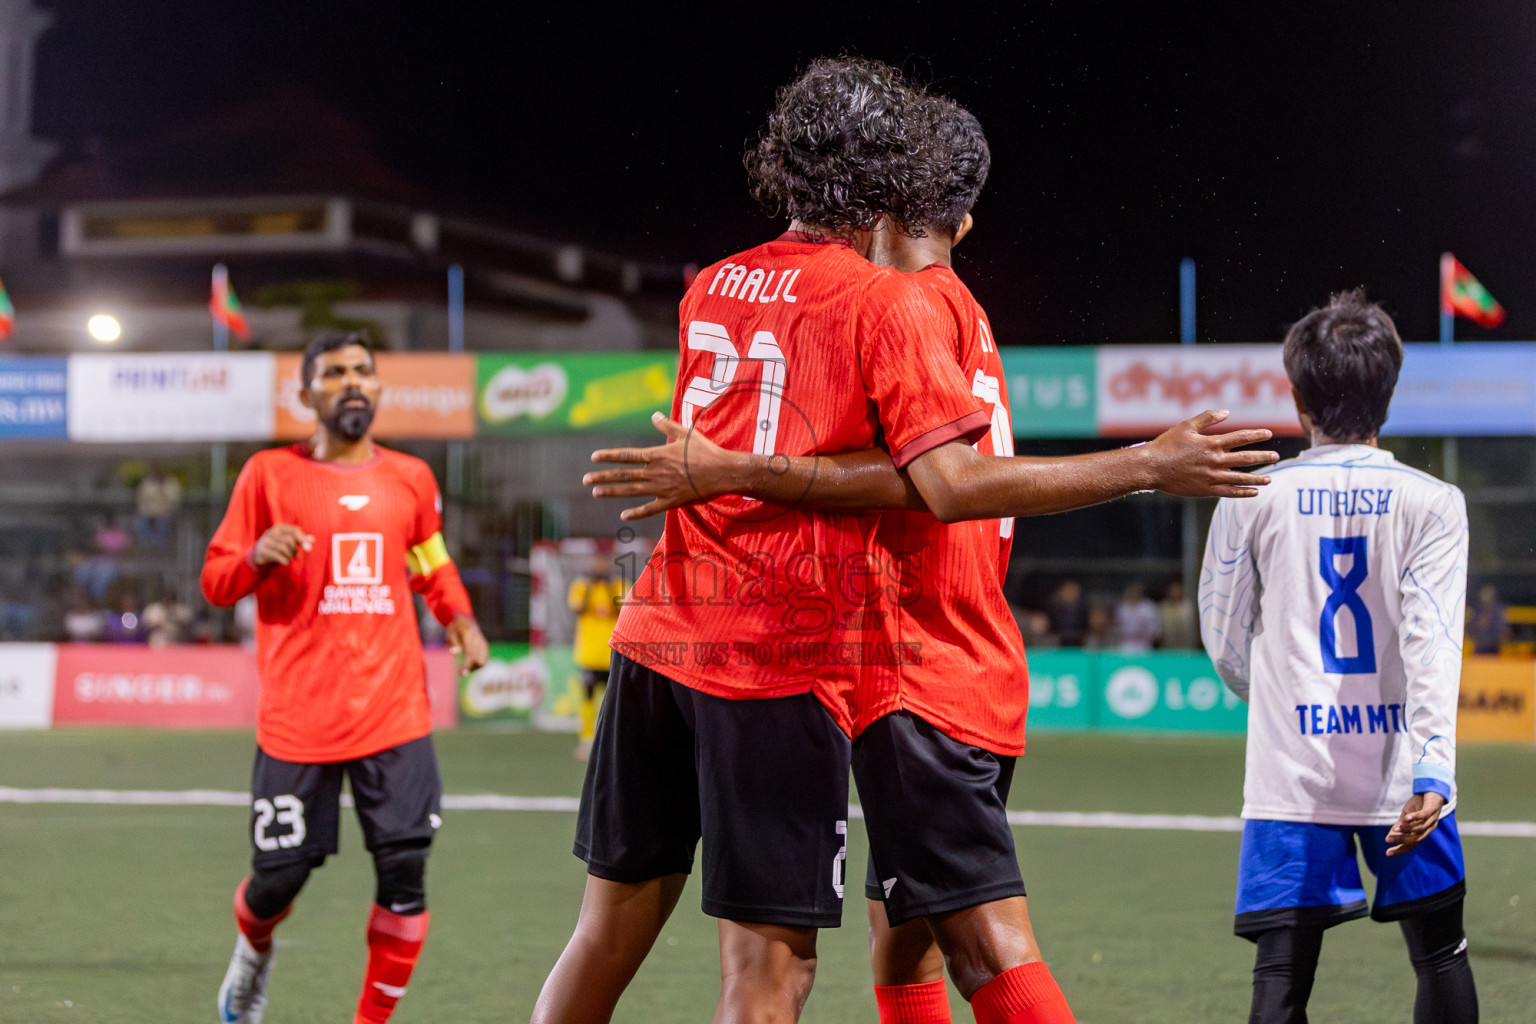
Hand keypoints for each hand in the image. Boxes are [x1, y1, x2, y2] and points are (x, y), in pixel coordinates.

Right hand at [253, 524, 313, 566]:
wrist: (257, 555)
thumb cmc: (277, 548)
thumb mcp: (288, 542)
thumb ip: (300, 540)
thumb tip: (312, 539)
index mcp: (279, 528)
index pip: (294, 530)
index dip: (303, 539)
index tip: (309, 548)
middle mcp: (271, 533)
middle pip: (289, 540)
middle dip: (295, 549)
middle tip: (297, 556)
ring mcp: (265, 541)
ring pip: (283, 548)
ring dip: (290, 555)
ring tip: (290, 559)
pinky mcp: (261, 551)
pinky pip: (277, 556)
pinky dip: (284, 560)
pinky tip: (286, 563)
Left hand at [446, 614, 488, 676]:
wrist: (465, 619)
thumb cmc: (455, 628)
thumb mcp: (450, 633)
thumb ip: (453, 643)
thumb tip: (455, 653)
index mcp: (469, 634)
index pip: (470, 653)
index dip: (466, 665)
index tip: (460, 673)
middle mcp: (478, 639)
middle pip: (478, 660)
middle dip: (470, 668)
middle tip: (460, 672)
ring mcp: (483, 642)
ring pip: (483, 662)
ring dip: (474, 668)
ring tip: (464, 667)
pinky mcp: (485, 646)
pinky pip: (484, 660)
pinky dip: (477, 665)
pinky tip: (469, 664)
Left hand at [584, 413, 743, 519]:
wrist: (722, 472)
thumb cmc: (706, 451)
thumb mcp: (686, 433)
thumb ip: (667, 426)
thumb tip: (654, 415)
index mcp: (657, 455)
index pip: (627, 456)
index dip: (610, 456)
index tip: (594, 457)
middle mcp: (655, 472)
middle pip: (623, 474)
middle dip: (603, 476)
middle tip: (585, 479)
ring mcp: (661, 488)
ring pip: (631, 490)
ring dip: (612, 492)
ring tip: (596, 492)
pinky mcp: (671, 501)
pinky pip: (650, 508)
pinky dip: (636, 513)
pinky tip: (623, 515)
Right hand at [1144, 410, 1279, 497]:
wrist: (1152, 468)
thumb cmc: (1166, 445)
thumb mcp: (1186, 426)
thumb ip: (1207, 418)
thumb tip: (1227, 412)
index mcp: (1211, 443)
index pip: (1240, 437)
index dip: (1256, 435)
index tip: (1269, 434)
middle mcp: (1215, 460)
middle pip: (1246, 458)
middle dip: (1263, 456)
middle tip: (1275, 456)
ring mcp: (1212, 476)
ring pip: (1241, 478)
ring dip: (1257, 478)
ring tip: (1269, 478)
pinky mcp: (1206, 490)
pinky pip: (1229, 492)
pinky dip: (1243, 492)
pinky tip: (1254, 492)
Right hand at [1386, 791, 1446, 855]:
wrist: (1433, 791)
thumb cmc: (1419, 804)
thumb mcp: (1408, 816)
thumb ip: (1402, 825)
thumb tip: (1390, 835)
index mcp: (1422, 832)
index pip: (1411, 845)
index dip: (1400, 849)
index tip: (1387, 853)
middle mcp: (1428, 829)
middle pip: (1415, 839)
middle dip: (1401, 840)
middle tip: (1388, 839)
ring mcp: (1431, 820)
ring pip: (1419, 829)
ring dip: (1407, 830)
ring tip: (1395, 828)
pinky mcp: (1432, 809)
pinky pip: (1424, 815)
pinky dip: (1415, 818)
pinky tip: (1406, 818)